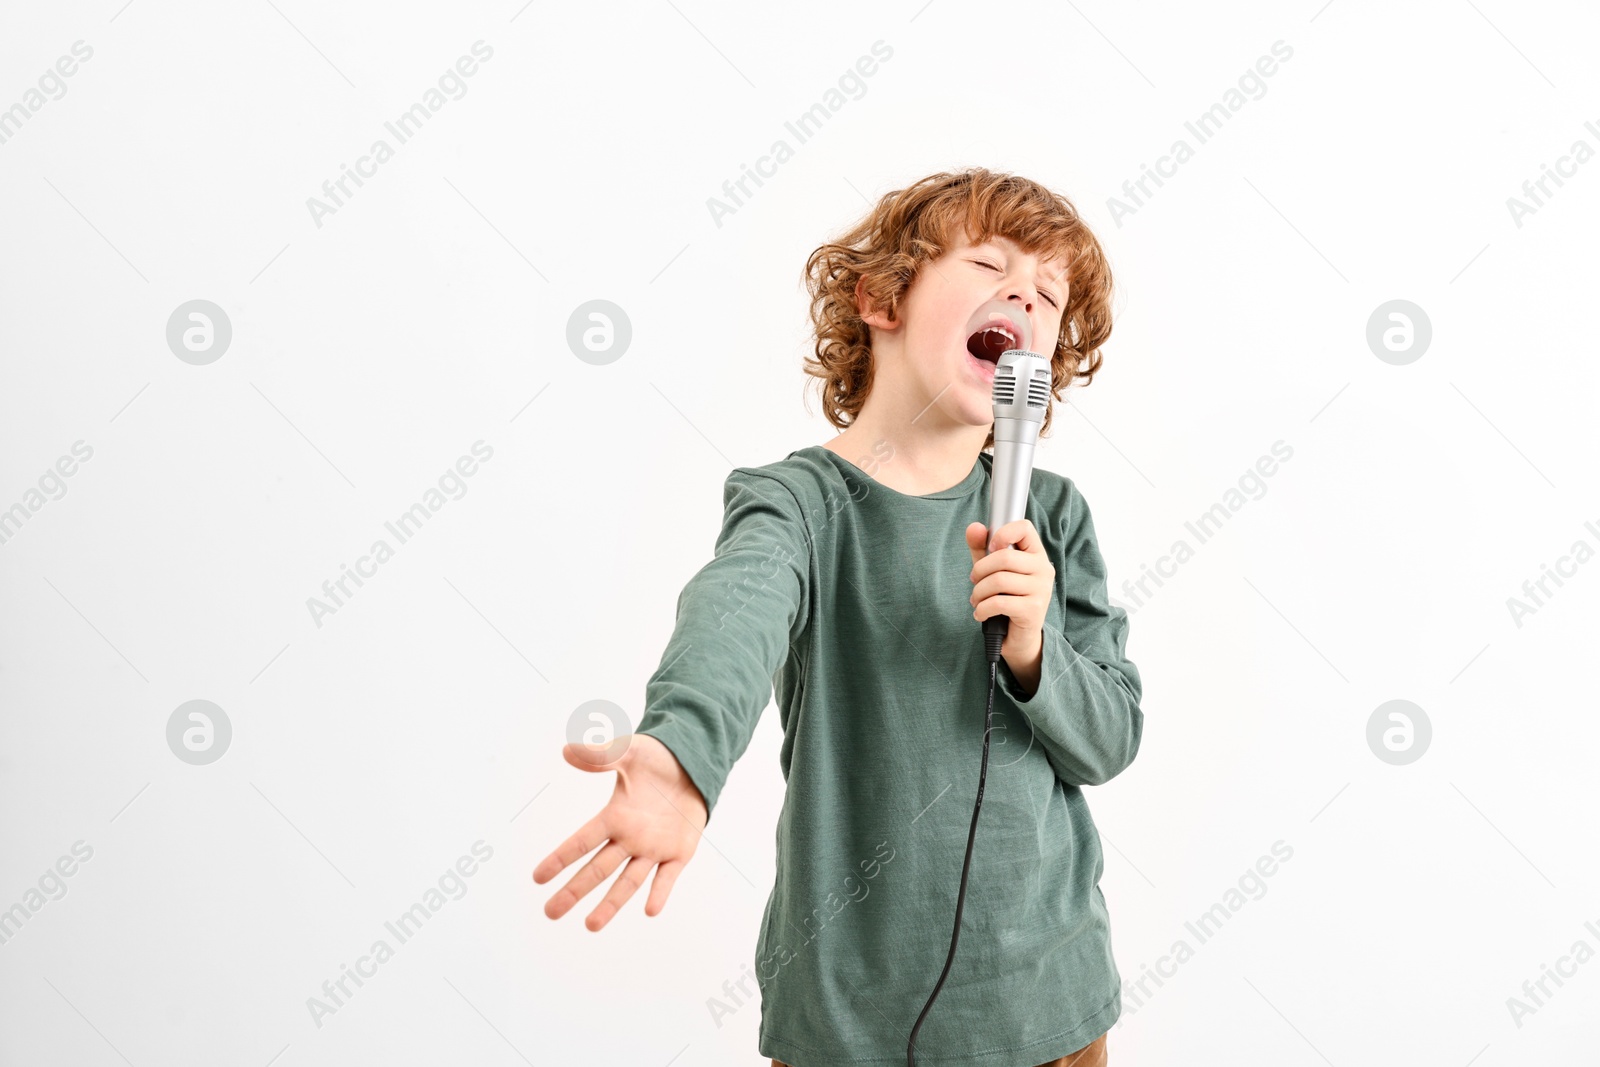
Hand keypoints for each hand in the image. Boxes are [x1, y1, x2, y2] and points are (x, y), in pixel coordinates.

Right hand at [533, 733, 706, 931]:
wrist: (693, 764)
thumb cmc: (656, 759)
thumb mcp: (628, 751)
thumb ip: (600, 754)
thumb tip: (566, 749)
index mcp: (614, 816)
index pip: (582, 841)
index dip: (560, 858)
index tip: (537, 877)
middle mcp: (629, 838)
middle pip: (596, 869)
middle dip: (574, 891)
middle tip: (550, 913)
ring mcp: (653, 848)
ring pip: (628, 881)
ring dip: (611, 903)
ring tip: (591, 926)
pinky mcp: (679, 852)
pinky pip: (667, 876)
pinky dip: (660, 892)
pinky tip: (650, 909)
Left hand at [966, 519, 1053, 660]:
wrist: (1019, 637)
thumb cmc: (1007, 598)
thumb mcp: (991, 571)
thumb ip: (981, 549)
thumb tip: (973, 527)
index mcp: (1036, 554)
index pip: (1024, 527)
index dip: (1002, 533)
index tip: (990, 549)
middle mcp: (1043, 569)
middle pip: (1004, 557)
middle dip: (980, 570)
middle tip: (974, 581)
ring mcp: (1041, 590)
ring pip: (999, 580)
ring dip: (979, 592)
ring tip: (977, 600)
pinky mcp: (1033, 610)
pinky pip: (999, 602)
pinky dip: (982, 609)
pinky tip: (980, 613)